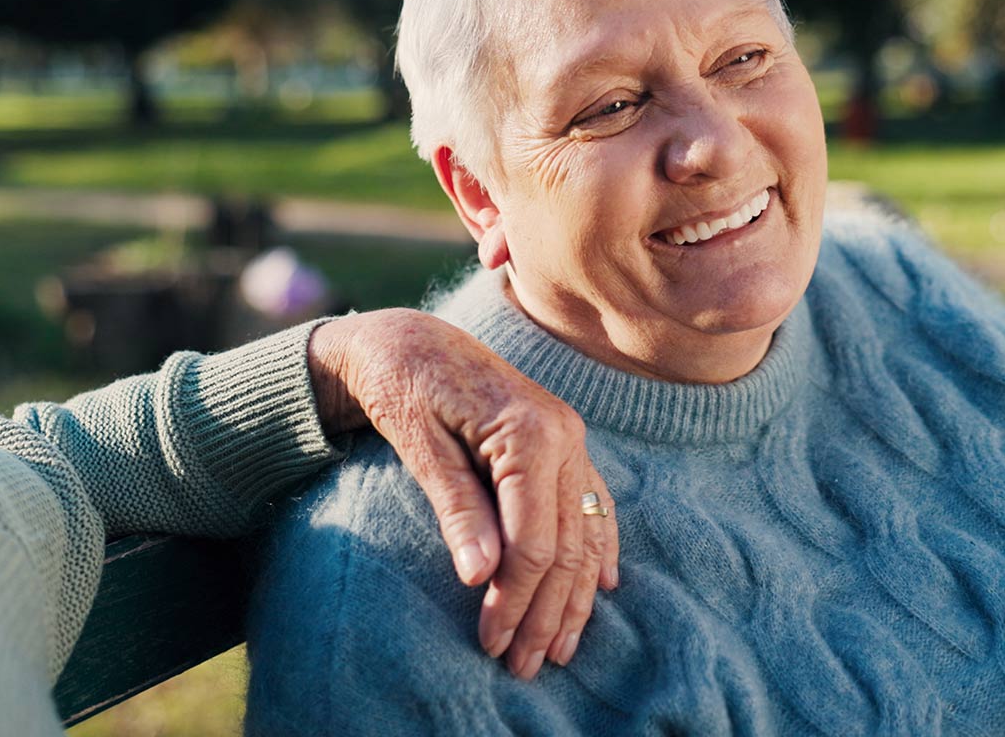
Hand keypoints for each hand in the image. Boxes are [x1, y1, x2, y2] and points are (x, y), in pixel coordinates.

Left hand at [308, 308, 618, 679]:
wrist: (407, 337)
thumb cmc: (403, 386)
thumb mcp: (418, 446)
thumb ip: (456, 507)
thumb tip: (480, 577)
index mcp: (529, 431)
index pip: (533, 541)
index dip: (514, 599)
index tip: (490, 642)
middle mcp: (564, 433)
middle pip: (565, 545)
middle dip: (545, 612)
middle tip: (523, 666)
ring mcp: (570, 436)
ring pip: (585, 532)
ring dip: (574, 595)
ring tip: (560, 649)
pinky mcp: (563, 440)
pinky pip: (592, 503)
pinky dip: (597, 548)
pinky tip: (602, 587)